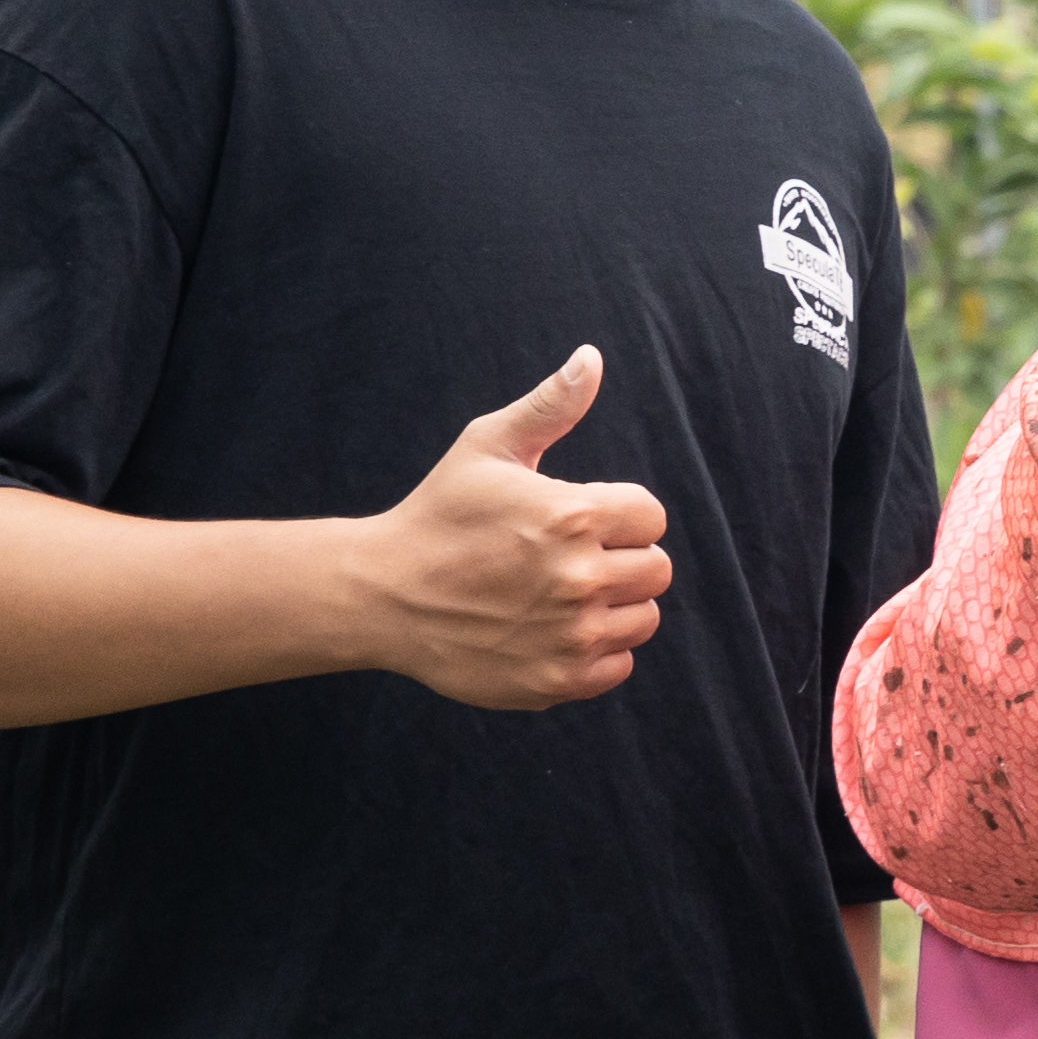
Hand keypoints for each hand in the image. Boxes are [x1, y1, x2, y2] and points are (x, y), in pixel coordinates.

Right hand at [341, 347, 673, 709]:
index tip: (577, 519)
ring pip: (643, 618)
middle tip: (568, 558)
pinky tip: (554, 630)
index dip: (618, 514)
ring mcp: (571, 635)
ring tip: (561, 594)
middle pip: (656, 569)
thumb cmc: (437, 515)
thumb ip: (549, 406)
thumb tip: (592, 357)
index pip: (651, 516)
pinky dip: (597, 652)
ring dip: (614, 606)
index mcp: (572, 517)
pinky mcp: (557, 681)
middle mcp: (580, 579)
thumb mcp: (486, 448)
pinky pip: (619, 665)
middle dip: (621, 558)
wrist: (381, 595)